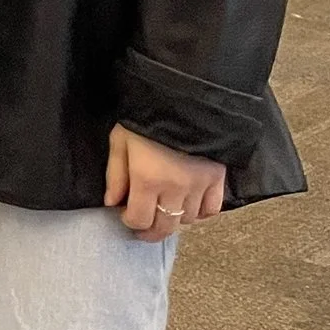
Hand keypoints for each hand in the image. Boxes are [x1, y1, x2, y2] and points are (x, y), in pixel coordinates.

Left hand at [105, 125, 226, 242]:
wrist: (182, 98)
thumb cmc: (145, 116)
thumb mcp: (119, 141)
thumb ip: (115, 175)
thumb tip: (112, 203)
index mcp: (147, 180)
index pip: (140, 219)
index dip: (130, 222)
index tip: (125, 215)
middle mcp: (175, 189)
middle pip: (165, 226)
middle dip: (151, 231)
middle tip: (143, 227)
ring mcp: (199, 185)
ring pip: (188, 220)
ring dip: (174, 220)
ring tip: (164, 211)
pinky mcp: (217, 178)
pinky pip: (212, 209)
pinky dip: (201, 213)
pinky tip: (190, 207)